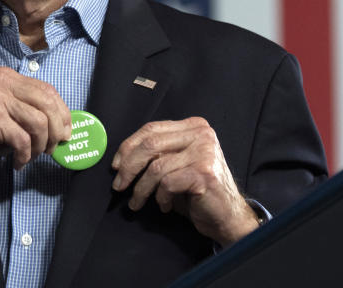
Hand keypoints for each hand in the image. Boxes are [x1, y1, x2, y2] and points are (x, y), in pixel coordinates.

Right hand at [0, 67, 71, 193]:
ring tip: (32, 156)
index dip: (63, 113)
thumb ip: (29, 111)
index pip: (47, 90)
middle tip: (53, 148)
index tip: (66, 132)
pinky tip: (18, 163)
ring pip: (39, 122)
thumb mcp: (4, 113)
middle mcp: (1, 82)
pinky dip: (26, 156)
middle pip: (47, 103)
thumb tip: (63, 126)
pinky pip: (24, 140)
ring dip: (42, 146)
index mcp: (6, 77)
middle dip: (57, 130)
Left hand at [110, 117, 258, 246]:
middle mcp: (201, 134)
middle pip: (151, 144)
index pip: (151, 129)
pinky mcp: (204, 173)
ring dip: (141, 189)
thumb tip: (120, 159)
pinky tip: (165, 205)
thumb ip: (157, 152)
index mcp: (193, 126)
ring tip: (138, 202)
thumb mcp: (175, 163)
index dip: (128, 146)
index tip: (116, 165)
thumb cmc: (196, 190)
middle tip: (119, 185)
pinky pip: (167, 183)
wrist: (226, 216)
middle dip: (128, 167)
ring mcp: (205, 152)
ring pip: (156, 167)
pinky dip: (161, 198)